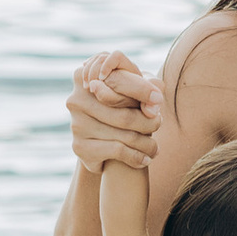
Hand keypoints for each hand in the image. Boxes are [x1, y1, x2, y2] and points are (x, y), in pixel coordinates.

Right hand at [67, 53, 159, 175]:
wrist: (102, 141)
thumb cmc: (123, 105)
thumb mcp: (135, 88)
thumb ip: (147, 84)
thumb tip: (156, 100)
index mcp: (89, 75)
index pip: (119, 80)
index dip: (143, 90)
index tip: (159, 101)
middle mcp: (77, 98)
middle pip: (124, 113)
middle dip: (148, 122)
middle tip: (159, 125)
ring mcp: (76, 123)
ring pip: (124, 134)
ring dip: (147, 144)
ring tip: (156, 148)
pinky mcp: (79, 146)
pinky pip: (116, 151)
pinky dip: (135, 157)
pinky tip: (145, 160)